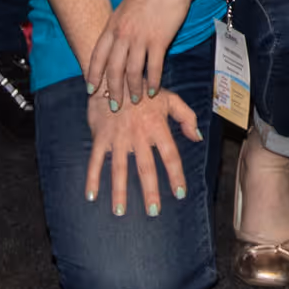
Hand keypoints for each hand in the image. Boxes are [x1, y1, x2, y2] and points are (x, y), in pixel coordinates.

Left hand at [81, 0, 199, 107]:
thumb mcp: (125, 7)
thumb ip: (117, 26)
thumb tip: (113, 43)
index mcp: (112, 25)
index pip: (97, 56)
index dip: (93, 75)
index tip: (91, 90)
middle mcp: (123, 34)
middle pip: (113, 69)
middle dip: (112, 90)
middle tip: (114, 105)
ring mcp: (141, 38)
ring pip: (132, 72)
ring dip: (133, 90)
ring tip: (135, 100)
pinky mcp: (159, 40)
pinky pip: (153, 67)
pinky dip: (152, 81)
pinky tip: (152, 90)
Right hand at [83, 87, 199, 218]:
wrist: (114, 75)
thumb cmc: (144, 89)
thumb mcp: (170, 98)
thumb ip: (186, 116)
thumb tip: (197, 138)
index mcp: (157, 127)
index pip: (170, 155)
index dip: (176, 175)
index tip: (179, 194)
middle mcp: (138, 135)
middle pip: (146, 167)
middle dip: (150, 191)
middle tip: (153, 212)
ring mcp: (118, 137)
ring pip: (119, 169)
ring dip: (119, 192)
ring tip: (120, 212)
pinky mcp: (101, 137)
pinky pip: (96, 160)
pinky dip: (91, 178)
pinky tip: (90, 196)